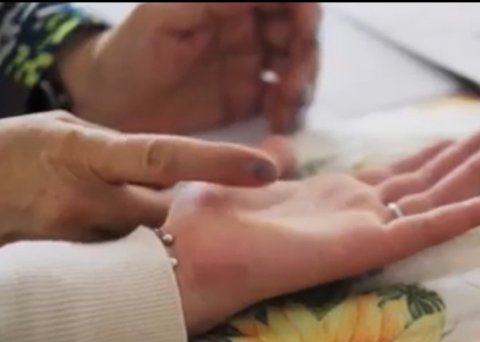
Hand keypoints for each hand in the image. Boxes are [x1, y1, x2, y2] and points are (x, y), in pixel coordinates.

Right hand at [0, 111, 282, 243]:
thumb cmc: (16, 153)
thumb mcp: (68, 133)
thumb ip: (121, 151)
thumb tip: (169, 170)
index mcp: (88, 153)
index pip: (163, 158)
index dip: (217, 163)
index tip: (264, 168)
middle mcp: (86, 199)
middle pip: (163, 213)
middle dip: (164, 212)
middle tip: (142, 202)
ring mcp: (77, 238)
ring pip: (141, 242)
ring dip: (139, 234)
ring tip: (101, 219)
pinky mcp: (73, 267)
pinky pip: (119, 261)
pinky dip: (120, 251)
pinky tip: (98, 240)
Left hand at [60, 3, 319, 133]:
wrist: (107, 107)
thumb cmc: (126, 54)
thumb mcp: (162, 16)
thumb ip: (212, 0)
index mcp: (229, 2)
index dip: (305, 12)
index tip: (304, 36)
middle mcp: (248, 29)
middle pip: (301, 34)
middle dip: (306, 59)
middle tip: (292, 89)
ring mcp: (252, 65)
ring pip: (300, 68)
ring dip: (302, 89)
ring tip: (284, 113)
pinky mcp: (251, 101)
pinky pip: (286, 104)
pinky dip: (291, 115)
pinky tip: (278, 126)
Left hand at [164, 123, 479, 333]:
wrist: (190, 257)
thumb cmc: (207, 222)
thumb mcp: (243, 177)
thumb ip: (272, 163)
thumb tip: (281, 148)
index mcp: (332, 197)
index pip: (395, 175)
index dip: (429, 156)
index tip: (457, 139)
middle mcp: (358, 212)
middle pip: (427, 180)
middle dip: (467, 156)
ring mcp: (367, 230)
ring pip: (438, 195)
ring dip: (479, 170)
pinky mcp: (370, 246)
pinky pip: (432, 226)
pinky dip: (473, 214)